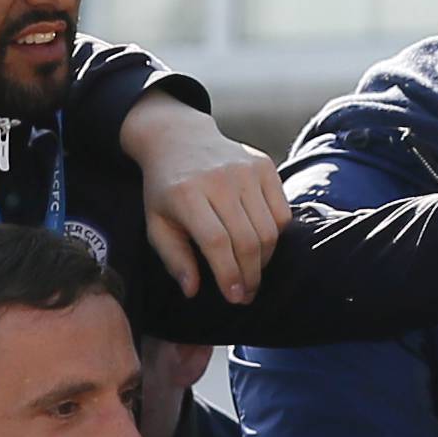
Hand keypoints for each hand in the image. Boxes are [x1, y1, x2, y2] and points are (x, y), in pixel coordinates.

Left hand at [121, 90, 291, 302]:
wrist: (179, 139)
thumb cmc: (165, 190)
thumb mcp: (156, 224)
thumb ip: (174, 258)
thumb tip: (192, 290)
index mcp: (187, 195)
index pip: (217, 242)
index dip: (228, 274)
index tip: (233, 297)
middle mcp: (220, 180)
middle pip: (247, 239)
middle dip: (250, 275)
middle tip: (246, 294)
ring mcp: (245, 170)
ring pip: (269, 229)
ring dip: (264, 260)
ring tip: (252, 275)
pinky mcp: (264, 165)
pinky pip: (281, 211)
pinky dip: (276, 235)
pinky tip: (261, 247)